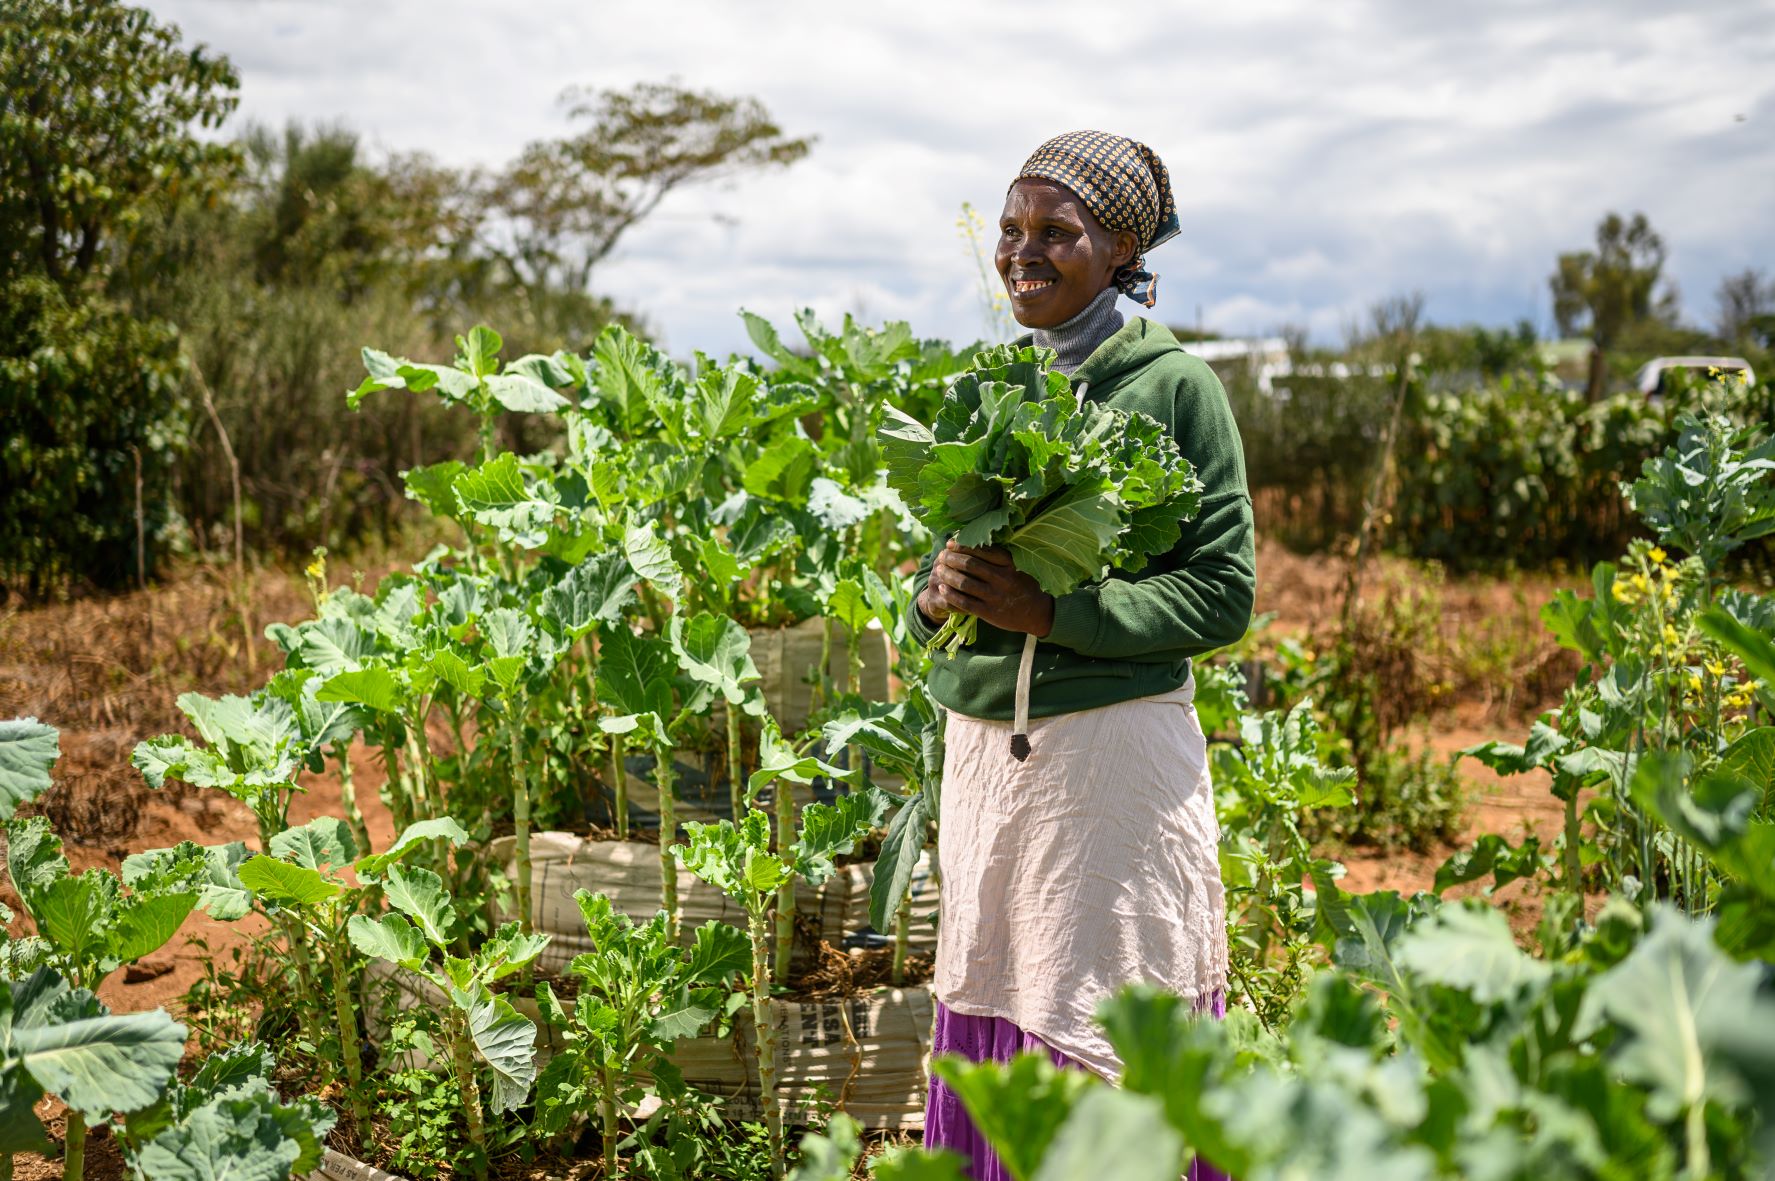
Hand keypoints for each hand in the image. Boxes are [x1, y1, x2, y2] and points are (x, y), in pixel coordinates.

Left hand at [917, 539, 1054, 636]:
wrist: (1037, 613)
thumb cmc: (1023, 585)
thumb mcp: (1018, 566)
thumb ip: (999, 557)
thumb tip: (973, 542)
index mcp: (1009, 564)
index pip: (981, 550)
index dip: (962, 546)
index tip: (950, 544)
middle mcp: (1002, 579)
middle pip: (970, 565)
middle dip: (951, 558)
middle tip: (941, 556)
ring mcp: (995, 596)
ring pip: (964, 583)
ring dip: (948, 575)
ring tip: (939, 570)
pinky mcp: (989, 612)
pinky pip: (964, 602)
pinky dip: (951, 594)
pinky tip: (942, 588)